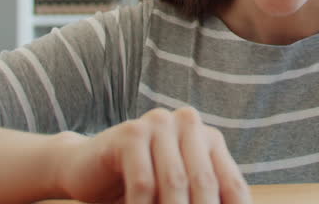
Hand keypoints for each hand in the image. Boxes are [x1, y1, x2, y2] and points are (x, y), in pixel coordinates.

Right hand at [55, 107, 250, 203]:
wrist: (86, 168)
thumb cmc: (138, 185)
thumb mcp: (175, 192)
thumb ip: (201, 198)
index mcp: (209, 139)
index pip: (232, 186)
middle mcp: (189, 124)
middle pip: (205, 183)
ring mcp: (159, 123)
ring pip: (175, 183)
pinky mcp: (131, 132)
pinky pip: (143, 182)